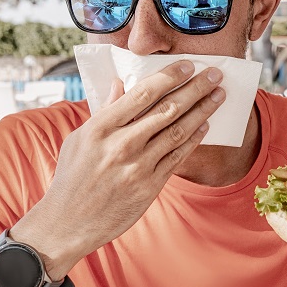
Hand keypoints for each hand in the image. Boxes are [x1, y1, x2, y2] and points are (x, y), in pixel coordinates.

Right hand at [18, 60, 225, 276]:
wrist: (68, 222)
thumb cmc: (71, 178)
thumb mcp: (79, 139)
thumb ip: (104, 111)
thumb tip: (121, 84)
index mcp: (101, 127)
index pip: (143, 93)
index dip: (170, 76)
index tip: (188, 64)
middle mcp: (122, 145)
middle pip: (168, 109)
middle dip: (196, 89)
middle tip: (215, 75)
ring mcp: (138, 167)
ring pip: (178, 131)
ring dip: (202, 111)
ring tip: (218, 96)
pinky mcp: (149, 186)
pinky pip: (178, 157)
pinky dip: (194, 139)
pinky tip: (205, 125)